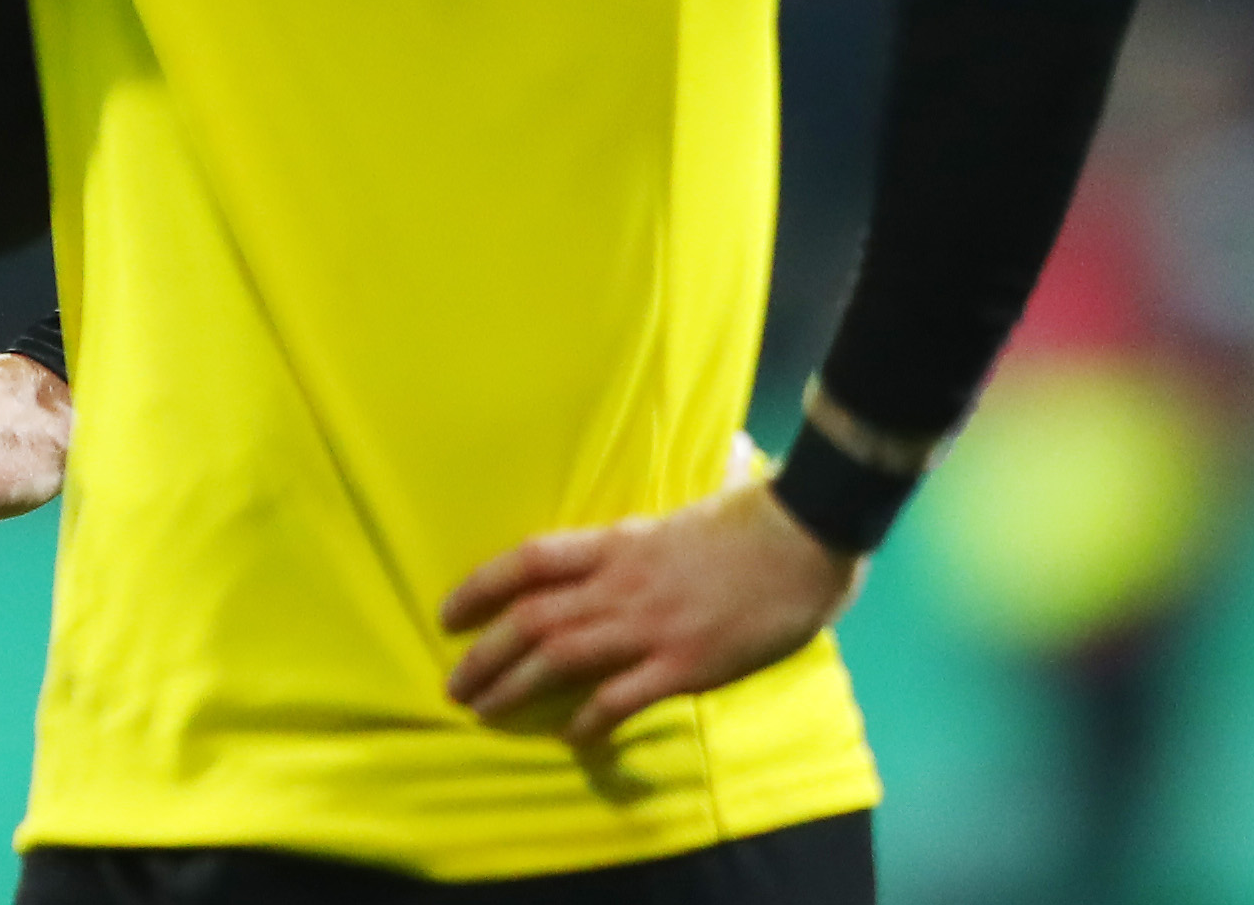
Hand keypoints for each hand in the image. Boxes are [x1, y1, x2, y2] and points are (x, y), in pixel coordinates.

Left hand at [438, 481, 862, 744]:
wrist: (804, 537)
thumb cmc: (747, 520)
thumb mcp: (673, 517)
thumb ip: (637, 538)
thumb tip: (613, 544)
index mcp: (615, 543)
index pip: (528, 561)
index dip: (481, 587)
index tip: (448, 614)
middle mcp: (619, 584)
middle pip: (532, 619)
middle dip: (485, 656)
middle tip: (454, 686)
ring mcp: (650, 625)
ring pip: (562, 658)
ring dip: (516, 688)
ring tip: (484, 714)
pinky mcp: (685, 663)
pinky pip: (622, 698)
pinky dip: (589, 719)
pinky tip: (570, 737)